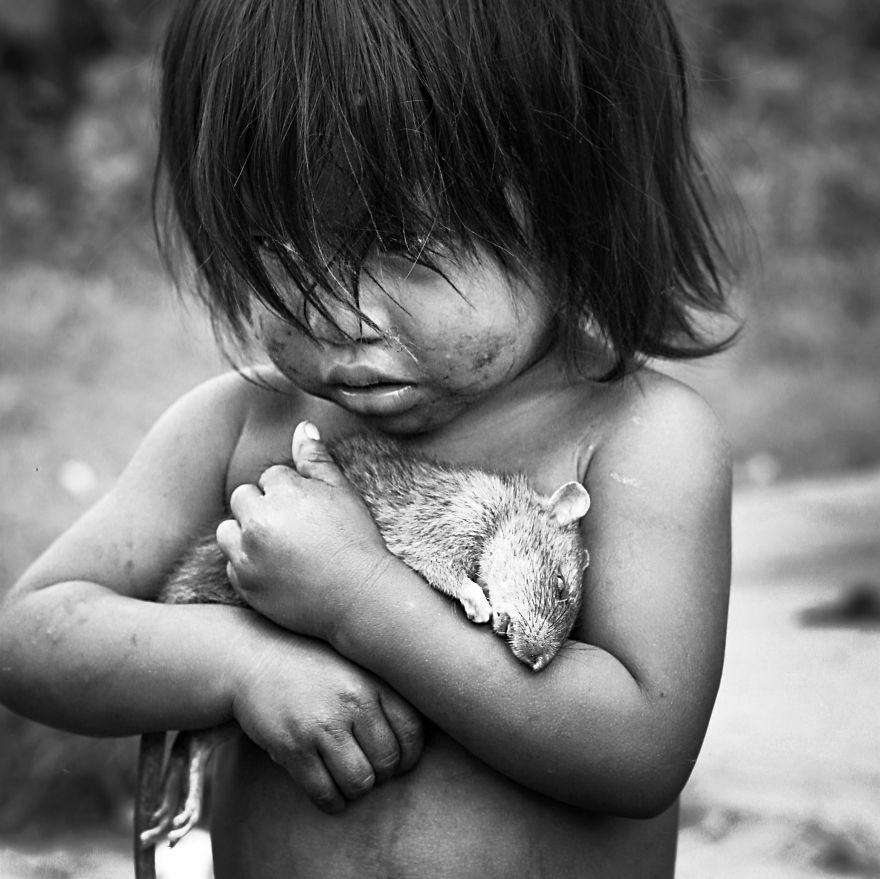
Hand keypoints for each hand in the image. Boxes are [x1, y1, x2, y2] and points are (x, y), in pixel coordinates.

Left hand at [217, 422, 393, 639]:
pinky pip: (233, 564)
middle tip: (295, 530)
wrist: (360, 599)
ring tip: (280, 548)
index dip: (292, 494)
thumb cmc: (356, 541)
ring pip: (228, 530)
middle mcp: (258, 521)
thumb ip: (316, 459)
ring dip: (246, 534)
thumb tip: (302, 426)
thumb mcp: (342, 493)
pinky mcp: (244, 584)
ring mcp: (247, 555)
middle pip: (243, 498)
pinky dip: (249, 564)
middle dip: (263, 508)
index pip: (270, 477)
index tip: (311, 513)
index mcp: (283, 492)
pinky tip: (279, 570)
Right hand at [230, 620, 422, 811]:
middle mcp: (353, 701)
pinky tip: (328, 792)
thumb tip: (417, 744)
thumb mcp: (355, 668)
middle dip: (380, 775)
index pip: (412, 732)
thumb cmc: (315, 669)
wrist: (257, 659)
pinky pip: (325, 793)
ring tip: (347, 779)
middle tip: (367, 770)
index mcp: (373, 681)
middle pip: (388, 762)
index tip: (398, 762)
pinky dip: (331, 802)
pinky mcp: (294, 747)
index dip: (409, 756)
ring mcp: (322, 725)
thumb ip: (385, 696)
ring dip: (356, 790)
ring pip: (359, 782)